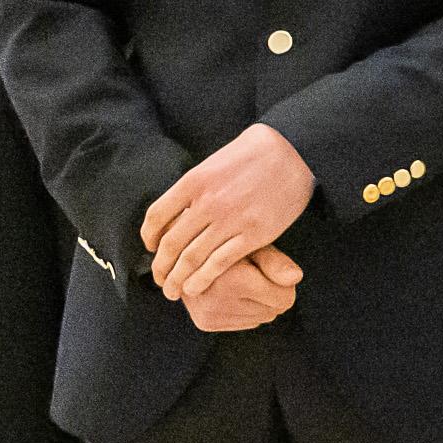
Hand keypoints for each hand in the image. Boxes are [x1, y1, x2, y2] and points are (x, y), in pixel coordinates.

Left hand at [142, 122, 314, 300]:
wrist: (292, 152)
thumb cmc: (254, 154)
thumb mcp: (214, 162)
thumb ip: (196, 186)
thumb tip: (179, 208)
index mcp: (193, 181)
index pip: (157, 215)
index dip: (149, 236)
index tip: (152, 248)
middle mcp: (207, 202)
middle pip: (172, 243)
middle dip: (162, 267)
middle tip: (160, 279)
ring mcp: (230, 220)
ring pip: (192, 258)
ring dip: (178, 279)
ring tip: (174, 291)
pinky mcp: (253, 235)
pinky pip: (220, 263)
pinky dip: (203, 279)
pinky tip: (195, 287)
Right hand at [183, 245, 302, 332]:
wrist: (186, 250)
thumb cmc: (230, 241)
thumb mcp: (254, 244)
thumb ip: (276, 262)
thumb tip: (297, 277)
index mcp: (234, 280)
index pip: (285, 299)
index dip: (284, 284)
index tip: (271, 270)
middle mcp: (218, 301)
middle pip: (274, 311)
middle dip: (271, 294)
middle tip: (254, 274)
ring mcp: (209, 315)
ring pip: (261, 319)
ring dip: (258, 303)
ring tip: (240, 281)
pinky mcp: (205, 323)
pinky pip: (246, 323)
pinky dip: (245, 310)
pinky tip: (230, 292)